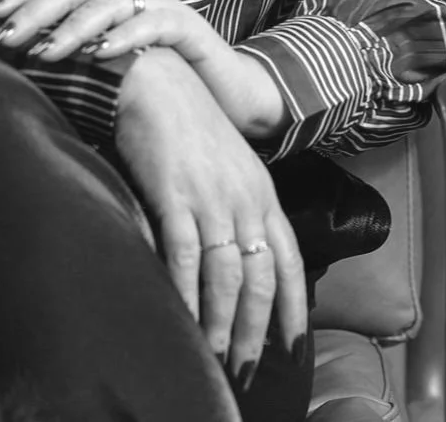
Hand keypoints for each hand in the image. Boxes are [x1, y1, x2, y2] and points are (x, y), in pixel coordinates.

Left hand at [0, 0, 287, 139]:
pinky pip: (155, 22)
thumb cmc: (164, 91)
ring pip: (109, 2)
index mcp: (104, 7)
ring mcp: (159, 8)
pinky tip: (104, 53)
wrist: (232, 101)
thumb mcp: (111, 81)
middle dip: (34, 11)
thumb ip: (72, 73)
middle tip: (3, 37)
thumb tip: (12, 85)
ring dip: (74, 25)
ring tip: (46, 50)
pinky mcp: (189, 27)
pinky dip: (128, 34)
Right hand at [114, 47, 306, 387]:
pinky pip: (184, 256)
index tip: (292, 346)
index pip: (289, 260)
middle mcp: (245, 197)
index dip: (293, 307)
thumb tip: (236, 252)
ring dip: (221, 324)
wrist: (152, 77)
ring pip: (226, 276)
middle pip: (260, 279)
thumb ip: (237, 203)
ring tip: (214, 358)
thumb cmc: (184, 118)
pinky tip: (180, 318)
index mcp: (262, 190)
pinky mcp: (174, 193)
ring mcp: (211, 196)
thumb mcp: (227, 161)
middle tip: (246, 368)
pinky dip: (185, 293)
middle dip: (255, 330)